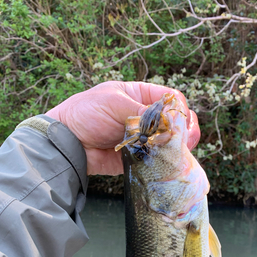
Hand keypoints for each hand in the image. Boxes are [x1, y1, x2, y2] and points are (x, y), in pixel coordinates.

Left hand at [46, 81, 200, 175]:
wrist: (67, 142)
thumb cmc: (86, 113)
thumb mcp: (114, 102)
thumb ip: (143, 112)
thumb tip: (169, 124)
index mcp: (139, 96)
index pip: (169, 98)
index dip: (179, 107)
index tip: (180, 118)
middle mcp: (144, 117)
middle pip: (175, 121)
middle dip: (185, 128)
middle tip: (188, 137)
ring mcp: (142, 138)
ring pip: (170, 141)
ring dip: (179, 145)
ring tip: (182, 149)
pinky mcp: (138, 157)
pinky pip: (157, 159)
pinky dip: (166, 160)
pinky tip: (171, 161)